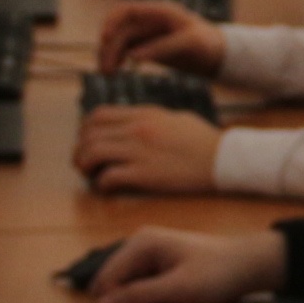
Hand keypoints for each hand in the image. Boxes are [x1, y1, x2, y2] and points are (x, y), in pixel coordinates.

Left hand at [74, 105, 225, 193]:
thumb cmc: (204, 141)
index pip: (97, 115)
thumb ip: (150, 118)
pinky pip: (108, 178)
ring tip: (90, 174)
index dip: (85, 130)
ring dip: (85, 166)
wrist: (223, 159)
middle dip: (80, 150)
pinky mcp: (144, 175)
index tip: (88, 141)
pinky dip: (102, 184)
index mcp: (143, 115)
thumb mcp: (175, 118)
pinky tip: (108, 187)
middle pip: (89, 135)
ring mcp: (139, 152)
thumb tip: (132, 123)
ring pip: (92, 154)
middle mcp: (136, 130)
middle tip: (83, 162)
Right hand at [88, 226, 285, 302]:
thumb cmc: (218, 273)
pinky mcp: (159, 263)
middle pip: (113, 281)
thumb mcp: (177, 289)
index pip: (106, 278)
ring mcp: (149, 252)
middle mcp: (140, 243)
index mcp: (141, 243)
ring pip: (126, 285)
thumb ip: (138, 297)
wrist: (251, 264)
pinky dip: (146, 298)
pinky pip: (140, 284)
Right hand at [96, 0, 227, 74]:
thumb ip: (162, 48)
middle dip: (109, 47)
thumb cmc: (208, 44)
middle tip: (106, 70)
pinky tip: (114, 70)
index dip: (111, 21)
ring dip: (109, 54)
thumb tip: (133, 57)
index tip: (104, 38)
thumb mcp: (189, 44)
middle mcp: (150, 19)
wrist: (218, 53)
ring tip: (107, 73)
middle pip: (120, 28)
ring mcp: (147, 31)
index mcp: (160, 11)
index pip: (127, 9)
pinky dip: (117, 58)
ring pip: (119, 40)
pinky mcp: (147, 45)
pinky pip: (125, 49)